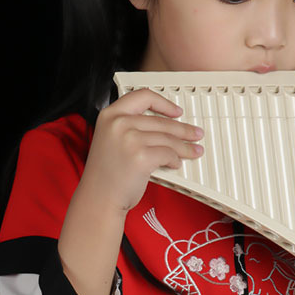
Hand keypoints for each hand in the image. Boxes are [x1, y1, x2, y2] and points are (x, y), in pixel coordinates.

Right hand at [81, 88, 204, 213]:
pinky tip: (175, 163)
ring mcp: (130, 139)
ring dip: (185, 147)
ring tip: (194, 151)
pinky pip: (168, 154)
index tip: (176, 111)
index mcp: (110, 115)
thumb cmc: (105, 173)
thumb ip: (129, 126)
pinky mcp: (141, 157)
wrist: (98, 197)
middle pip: (161, 121)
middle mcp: (119, 123)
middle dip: (183, 130)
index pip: (143, 96)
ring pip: (168, 139)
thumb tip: (164, 127)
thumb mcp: (110, 139)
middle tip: (195, 134)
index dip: (164, 103)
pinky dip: (175, 160)